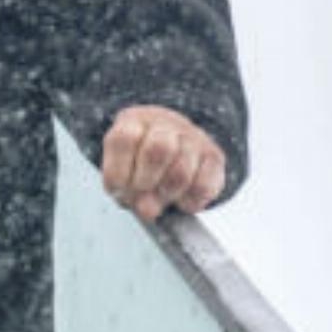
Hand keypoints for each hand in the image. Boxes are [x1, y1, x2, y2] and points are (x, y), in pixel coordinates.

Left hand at [99, 104, 227, 220]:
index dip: (117, 170)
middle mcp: (166, 124)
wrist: (171, 149)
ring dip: (166, 195)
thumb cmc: (137, 163)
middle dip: (144, 182)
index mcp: (134, 121)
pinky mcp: (215, 156)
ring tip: (159, 198)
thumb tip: (148, 210)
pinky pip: (204, 186)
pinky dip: (189, 202)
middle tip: (140, 195)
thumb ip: (126, 190)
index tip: (116, 189)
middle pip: (158, 150)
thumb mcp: (122, 171)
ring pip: (182, 172)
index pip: (125, 138)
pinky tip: (180, 200)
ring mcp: (194, 138)